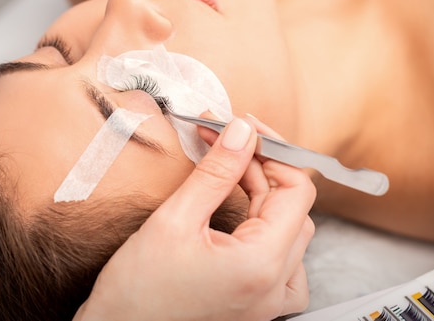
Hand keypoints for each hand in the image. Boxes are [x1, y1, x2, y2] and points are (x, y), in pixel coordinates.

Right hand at [74, 114, 315, 320]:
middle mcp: (276, 286)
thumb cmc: (137, 290)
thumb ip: (216, 172)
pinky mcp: (258, 304)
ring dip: (265, 195)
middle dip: (261, 168)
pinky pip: (286, 261)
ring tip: (230, 174)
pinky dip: (269, 229)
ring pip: (291, 231)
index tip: (242, 129)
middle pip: (293, 207)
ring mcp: (270, 299)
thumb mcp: (174, 219)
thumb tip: (242, 131)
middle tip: (224, 145)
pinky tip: (246, 218)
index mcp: (262, 264)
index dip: (271, 151)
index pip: (296, 189)